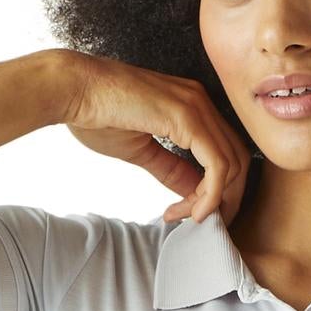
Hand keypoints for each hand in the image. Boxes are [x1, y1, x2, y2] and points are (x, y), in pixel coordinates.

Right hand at [60, 52, 252, 224]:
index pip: (224, 154)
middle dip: (224, 199)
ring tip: (187, 217)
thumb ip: (172, 170)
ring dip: (214, 200)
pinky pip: (218, 164)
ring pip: (233, 164)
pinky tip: (194, 211)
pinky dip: (212, 194)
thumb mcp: (141, 151)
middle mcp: (201, 102)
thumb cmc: (96, 115)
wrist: (72, 90)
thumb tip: (195, 192)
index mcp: (192, 106)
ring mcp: (197, 106)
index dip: (214, 191)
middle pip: (238, 160)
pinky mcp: (188, 117)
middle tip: (197, 221)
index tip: (186, 212)